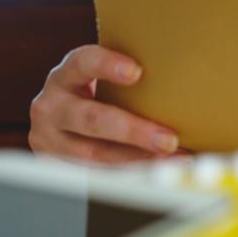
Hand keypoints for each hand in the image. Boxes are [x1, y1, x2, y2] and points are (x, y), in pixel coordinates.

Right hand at [29, 44, 180, 163]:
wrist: (57, 118)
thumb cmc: (94, 91)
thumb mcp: (100, 77)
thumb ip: (129, 76)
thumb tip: (188, 76)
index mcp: (66, 74)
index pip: (83, 62)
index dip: (107, 65)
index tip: (137, 72)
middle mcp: (52, 104)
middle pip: (92, 118)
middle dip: (133, 131)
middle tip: (168, 139)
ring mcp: (50, 138)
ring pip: (94, 154)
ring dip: (137, 160)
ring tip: (172, 160)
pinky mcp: (56, 165)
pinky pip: (94, 173)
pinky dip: (127, 174)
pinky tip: (154, 171)